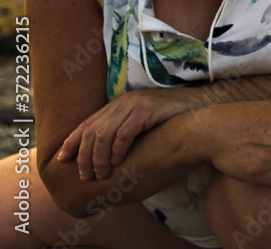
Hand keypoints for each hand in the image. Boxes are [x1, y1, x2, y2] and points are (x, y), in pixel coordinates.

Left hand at [58, 87, 200, 180]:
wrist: (202, 109)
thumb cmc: (175, 122)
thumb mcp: (145, 125)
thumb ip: (126, 134)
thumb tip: (108, 157)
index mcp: (120, 104)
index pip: (87, 122)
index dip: (72, 142)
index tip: (62, 160)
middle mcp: (124, 102)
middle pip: (91, 130)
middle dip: (84, 156)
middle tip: (86, 176)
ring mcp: (135, 104)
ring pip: (103, 133)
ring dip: (98, 157)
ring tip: (101, 174)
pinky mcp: (147, 109)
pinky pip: (124, 132)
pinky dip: (117, 149)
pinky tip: (118, 161)